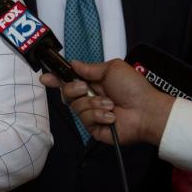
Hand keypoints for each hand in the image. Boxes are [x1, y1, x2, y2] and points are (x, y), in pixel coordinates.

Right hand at [39, 59, 172, 144]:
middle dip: (74, 89)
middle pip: (66, 93)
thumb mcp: (112, 69)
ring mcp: (91, 113)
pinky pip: (85, 119)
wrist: (146, 110)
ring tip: (110, 104)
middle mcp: (89, 98)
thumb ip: (90, 67)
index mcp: (93, 83)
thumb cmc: (134, 89)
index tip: (45, 77)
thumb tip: (74, 64)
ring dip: (93, 103)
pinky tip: (111, 116)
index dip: (56, 78)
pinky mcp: (93, 128)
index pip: (69, 80)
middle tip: (86, 88)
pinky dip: (98, 115)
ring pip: (75, 107)